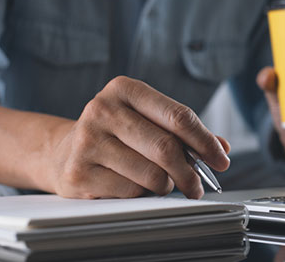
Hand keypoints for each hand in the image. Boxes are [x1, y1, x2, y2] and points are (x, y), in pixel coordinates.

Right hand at [38, 76, 229, 198]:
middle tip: (198, 186)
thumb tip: (222, 148)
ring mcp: (87, 141)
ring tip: (160, 182)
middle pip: (166, 148)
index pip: (179, 116)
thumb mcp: (148, 121)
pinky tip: (131, 185)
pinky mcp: (79, 173)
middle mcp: (102, 110)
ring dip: (166, 185)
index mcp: (124, 89)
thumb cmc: (116, 135)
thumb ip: (185, 132)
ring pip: (152, 175)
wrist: (62, 153)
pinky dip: (141, 194)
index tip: (221, 160)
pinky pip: (131, 192)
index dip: (206, 142)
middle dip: (191, 173)